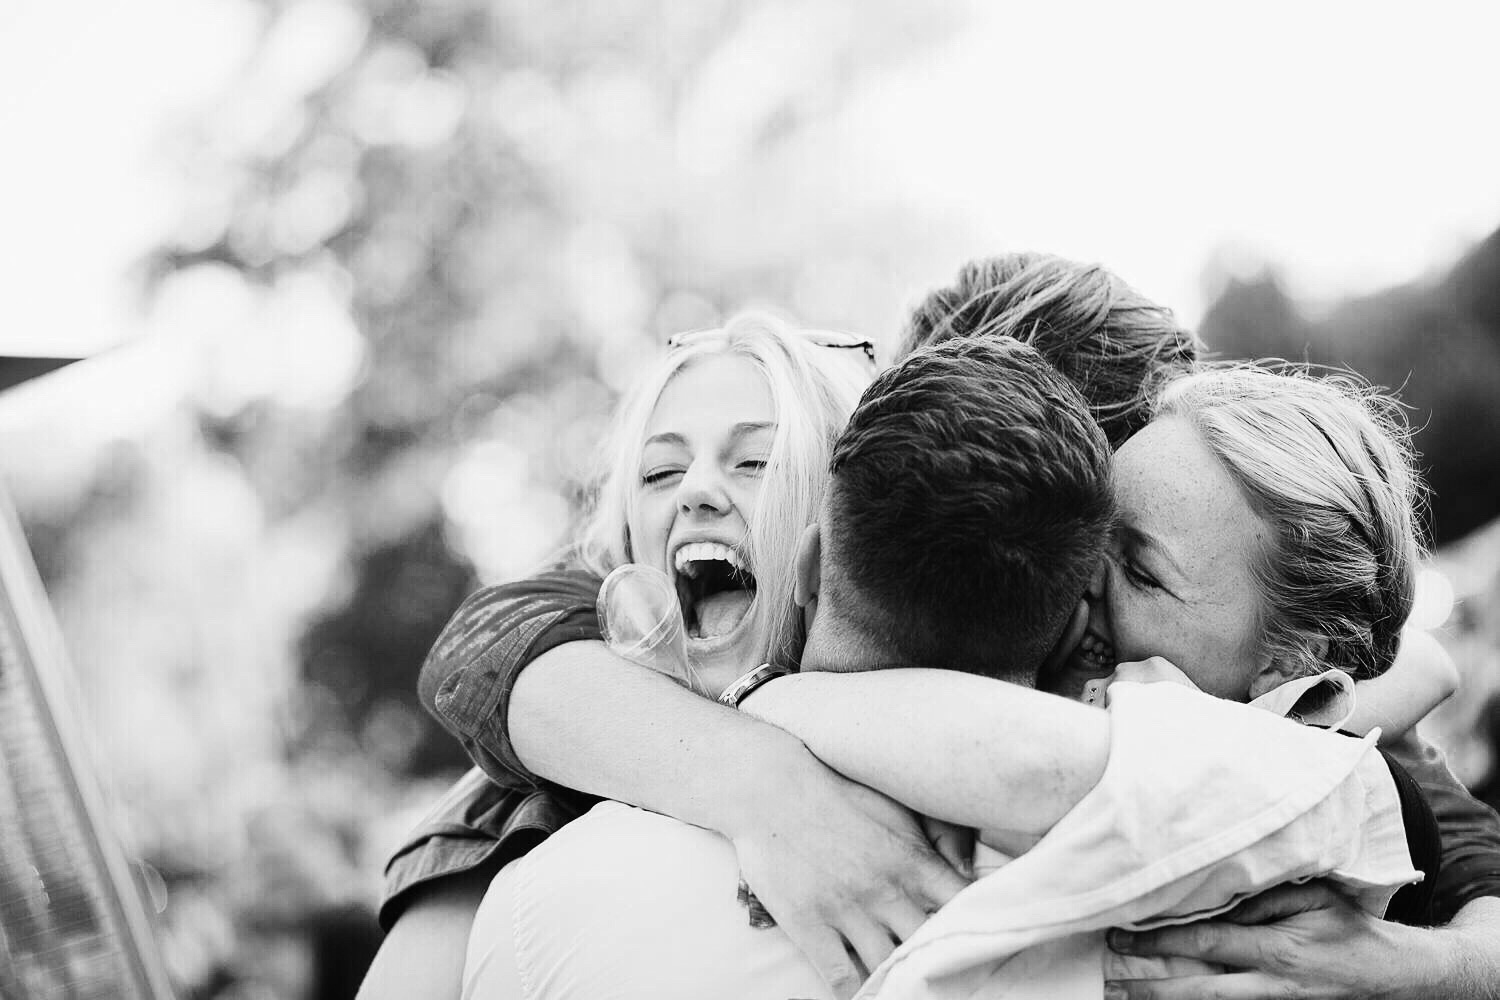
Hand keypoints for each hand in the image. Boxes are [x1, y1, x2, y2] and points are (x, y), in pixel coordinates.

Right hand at [727, 751, 970, 998]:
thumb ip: (933, 840)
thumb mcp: (894, 807)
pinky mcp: (809, 925)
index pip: (963, 905)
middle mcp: (885, 890)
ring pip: (888, 968)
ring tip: (910, 987)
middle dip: (940, 962)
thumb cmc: (836, 793)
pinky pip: (841, 977)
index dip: (978, 926)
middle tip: (947, 974)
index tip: (983, 940)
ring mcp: (846, 910)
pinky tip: (866, 994)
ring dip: (900, 981)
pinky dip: (856, 994)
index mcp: (911, 860)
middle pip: (929, 945)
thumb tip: (967, 869)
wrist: (770, 789)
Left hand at [1104, 880, 1419, 999]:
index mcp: (1276, 951)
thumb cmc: (1347, 925)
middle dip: (1151, 988)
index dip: (1161, 941)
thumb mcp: (1310, 897)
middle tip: (1110, 981)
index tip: (1123, 937)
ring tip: (1125, 998)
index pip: (1205, 943)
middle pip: (1199, 992)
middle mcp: (1271, 986)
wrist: (1391, 974)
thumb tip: (1214, 899)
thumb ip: (1262, 898)